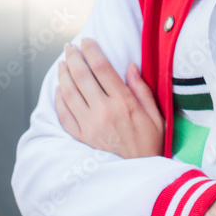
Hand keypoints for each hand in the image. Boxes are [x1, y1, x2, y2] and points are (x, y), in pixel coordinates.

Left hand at [54, 38, 164, 157]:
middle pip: (82, 76)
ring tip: (62, 63)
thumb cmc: (150, 144)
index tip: (87, 41)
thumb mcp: (156, 115)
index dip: (92, 51)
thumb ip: (142, 89)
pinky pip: (64, 115)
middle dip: (74, 57)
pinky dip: (59, 99)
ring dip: (63, 75)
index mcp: (124, 103)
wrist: (139, 175)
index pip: (102, 68)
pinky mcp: (81, 138)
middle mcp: (103, 112)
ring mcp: (89, 126)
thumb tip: (130, 66)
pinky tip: (59, 89)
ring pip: (69, 93)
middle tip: (69, 47)